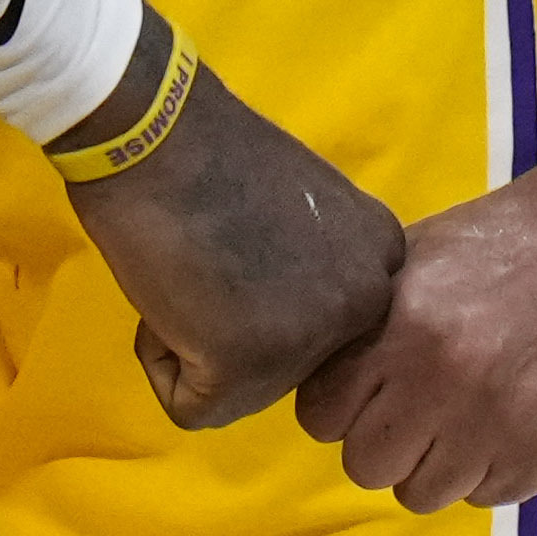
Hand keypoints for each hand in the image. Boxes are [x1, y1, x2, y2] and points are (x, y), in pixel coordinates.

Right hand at [59, 50, 401, 429]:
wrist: (152, 127)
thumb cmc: (210, 150)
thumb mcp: (306, 207)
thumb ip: (318, 264)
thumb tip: (290, 314)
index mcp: (384, 256)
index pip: (326, 325)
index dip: (269, 294)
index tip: (244, 244)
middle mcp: (366, 302)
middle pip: (290, 366)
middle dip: (238, 330)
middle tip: (210, 259)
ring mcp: (311, 340)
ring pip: (241, 390)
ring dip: (201, 343)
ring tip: (190, 266)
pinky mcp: (247, 367)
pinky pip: (190, 407)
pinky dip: (161, 360)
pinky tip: (166, 294)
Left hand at [288, 132, 536, 508]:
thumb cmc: (515, 234)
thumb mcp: (423, 258)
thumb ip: (372, 324)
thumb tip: (324, 381)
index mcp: (408, 327)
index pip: (321, 415)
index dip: (338, 404)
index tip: (365, 387)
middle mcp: (451, 383)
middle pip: (366, 465)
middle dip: (382, 439)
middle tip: (413, 405)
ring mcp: (507, 425)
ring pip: (424, 493)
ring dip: (436, 461)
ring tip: (464, 413)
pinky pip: (490, 496)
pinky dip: (491, 467)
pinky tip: (510, 417)